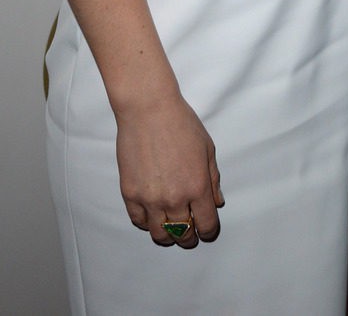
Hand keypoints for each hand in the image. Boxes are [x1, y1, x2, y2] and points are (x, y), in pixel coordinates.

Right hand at [116, 94, 223, 247]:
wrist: (148, 110)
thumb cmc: (181, 123)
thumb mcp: (207, 149)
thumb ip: (213, 179)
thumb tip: (217, 202)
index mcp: (198, 187)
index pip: (207, 226)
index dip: (209, 232)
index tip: (207, 231)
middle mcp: (174, 198)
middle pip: (184, 235)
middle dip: (190, 238)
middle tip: (190, 234)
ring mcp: (150, 199)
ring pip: (160, 235)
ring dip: (168, 237)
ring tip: (171, 231)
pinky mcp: (130, 194)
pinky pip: (139, 221)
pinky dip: (147, 224)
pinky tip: (152, 217)